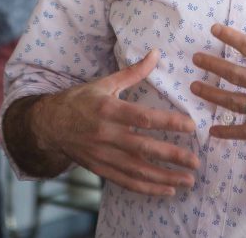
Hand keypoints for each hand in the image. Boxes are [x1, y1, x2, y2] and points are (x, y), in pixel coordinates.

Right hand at [35, 51, 199, 196]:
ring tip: (188, 181)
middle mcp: (106, 134)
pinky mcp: (100, 169)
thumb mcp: (105, 83)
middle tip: (196, 161)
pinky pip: (126, 182)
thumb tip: (157, 53)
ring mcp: (102, 154)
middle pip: (144, 148)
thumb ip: (133, 72)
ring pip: (137, 170)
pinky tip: (167, 191)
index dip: (168, 122)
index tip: (191, 126)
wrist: (49, 124)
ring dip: (165, 178)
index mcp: (108, 109)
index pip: (143, 118)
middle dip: (172, 156)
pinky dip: (147, 189)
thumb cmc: (80, 100)